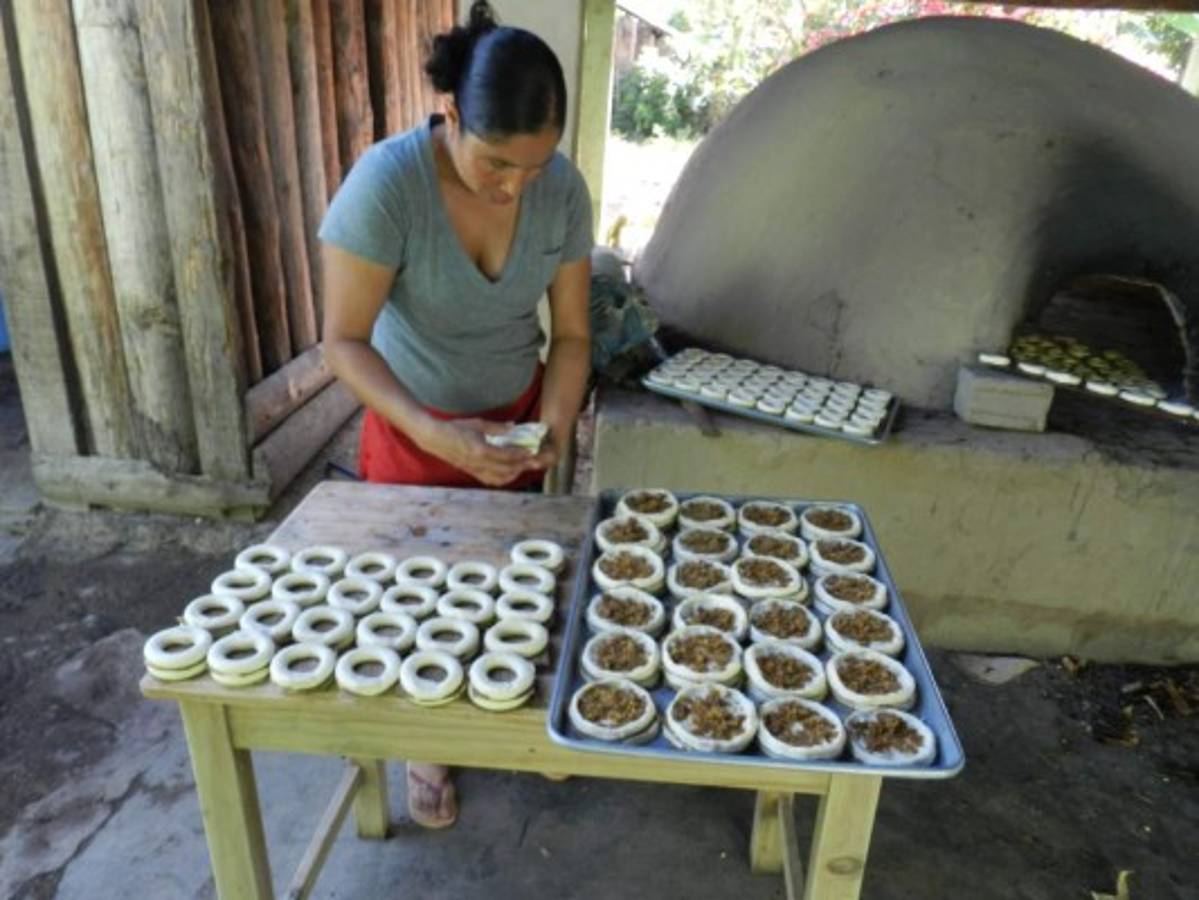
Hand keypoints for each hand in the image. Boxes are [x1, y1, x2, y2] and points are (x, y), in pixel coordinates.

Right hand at [420, 418, 545, 486]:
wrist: (435, 438)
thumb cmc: (455, 428)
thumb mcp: (478, 424)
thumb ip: (497, 427)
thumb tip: (514, 427)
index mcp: (481, 451)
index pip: (507, 456)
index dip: (521, 455)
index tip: (532, 451)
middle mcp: (479, 464)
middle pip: (507, 469)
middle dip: (522, 466)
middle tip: (533, 461)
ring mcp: (475, 470)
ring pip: (500, 478)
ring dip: (513, 474)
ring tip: (522, 467)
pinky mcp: (471, 472)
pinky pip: (490, 480)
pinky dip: (502, 478)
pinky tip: (508, 472)